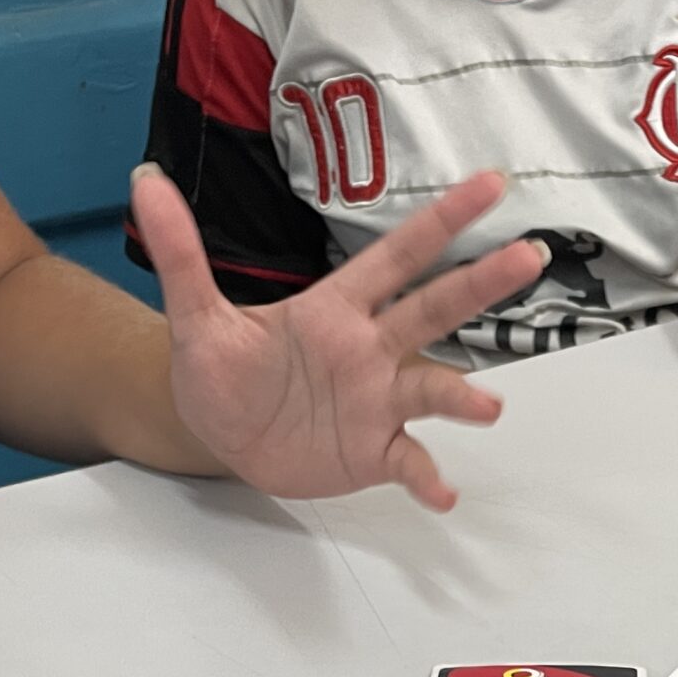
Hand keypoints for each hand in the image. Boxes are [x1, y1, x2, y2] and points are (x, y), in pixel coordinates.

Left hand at [133, 165, 545, 510]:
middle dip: (480, 282)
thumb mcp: (194, 315)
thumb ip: (181, 252)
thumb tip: (147, 185)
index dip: (441, 221)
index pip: (395, 256)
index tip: (489, 186)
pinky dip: (426, 476)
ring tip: (486, 408)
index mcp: (336, 309)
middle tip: (529, 256)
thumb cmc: (220, 371)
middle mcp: (369, 350)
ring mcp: (376, 402)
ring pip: (430, 389)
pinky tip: (443, 492)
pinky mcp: (373, 451)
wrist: (220, 437)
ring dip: (461, 396)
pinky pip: (408, 460)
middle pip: (433, 309)